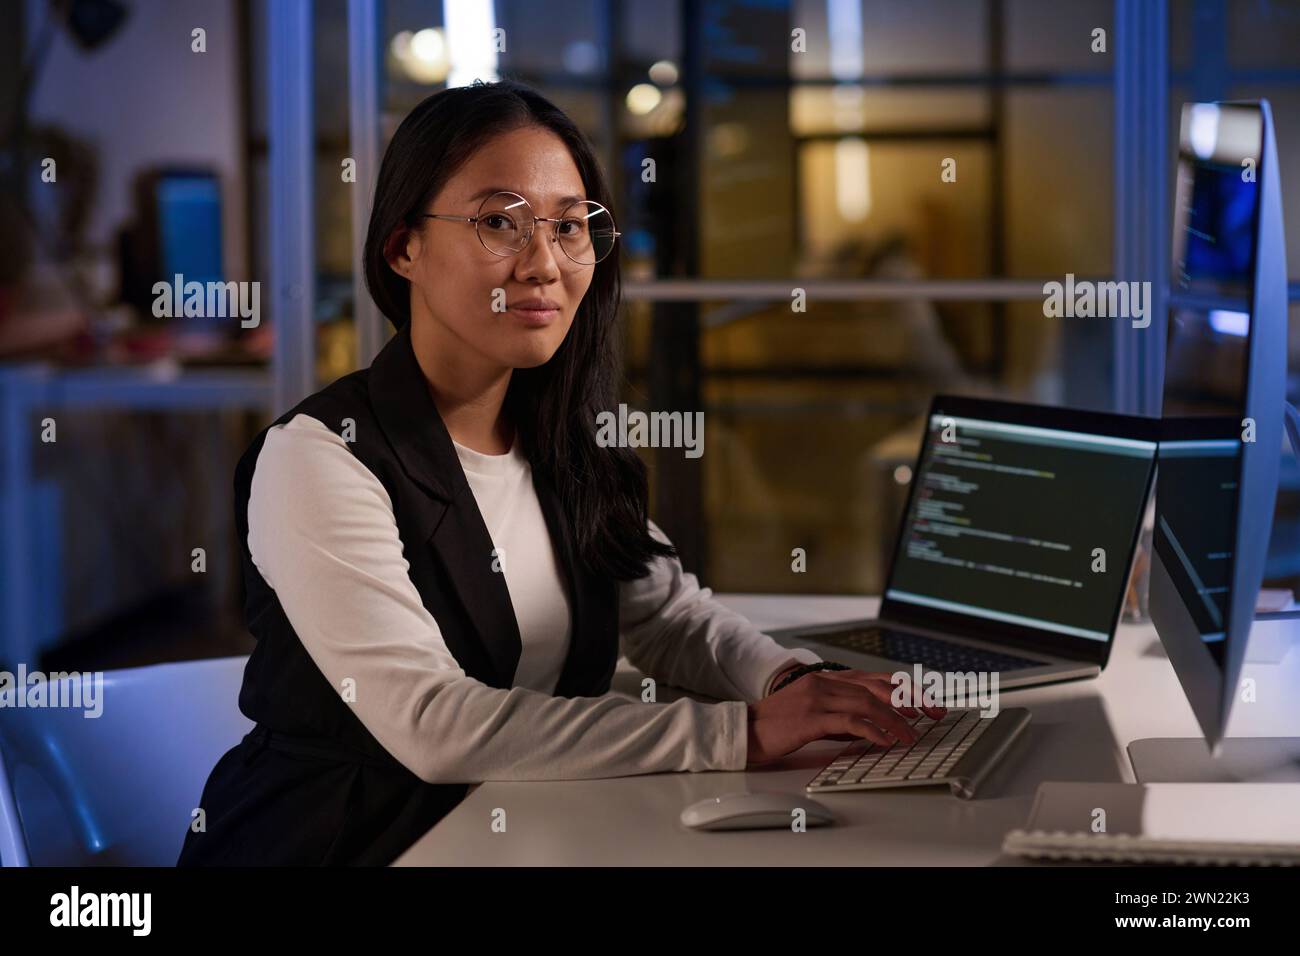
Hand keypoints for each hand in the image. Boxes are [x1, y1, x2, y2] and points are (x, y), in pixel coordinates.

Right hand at [745, 668, 946, 767]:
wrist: (746, 729)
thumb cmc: (780, 725)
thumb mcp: (817, 715)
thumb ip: (845, 715)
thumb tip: (876, 726)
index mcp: (828, 679)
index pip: (877, 678)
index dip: (906, 689)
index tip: (928, 704)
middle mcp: (826, 682)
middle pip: (879, 686)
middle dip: (911, 700)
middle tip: (934, 715)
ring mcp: (818, 697)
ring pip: (868, 703)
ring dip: (896, 720)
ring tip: (912, 735)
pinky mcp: (810, 716)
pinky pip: (849, 721)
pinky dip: (872, 730)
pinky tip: (886, 741)